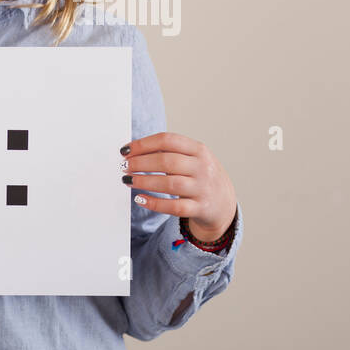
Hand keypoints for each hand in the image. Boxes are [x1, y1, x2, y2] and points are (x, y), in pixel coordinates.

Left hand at [120, 132, 237, 241]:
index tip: (126, 150)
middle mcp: (202, 167)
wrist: (224, 203)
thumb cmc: (201, 176)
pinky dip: (155, 203)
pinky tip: (140, 199)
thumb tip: (134, 150)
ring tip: (128, 180)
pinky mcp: (200, 208)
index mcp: (199, 150)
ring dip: (144, 181)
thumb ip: (170, 152)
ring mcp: (202, 188)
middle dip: (141, 163)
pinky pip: (174, 207)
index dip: (143, 144)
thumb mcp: (193, 158)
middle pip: (167, 161)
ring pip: (169, 184)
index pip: (168, 140)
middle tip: (124, 166)